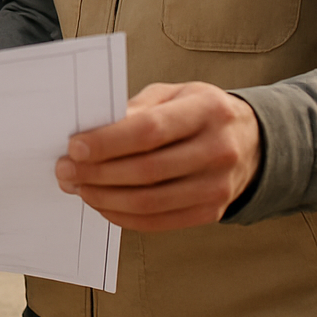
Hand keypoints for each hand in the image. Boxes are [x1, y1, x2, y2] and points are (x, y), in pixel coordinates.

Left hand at [55, 81, 260, 231]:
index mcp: (207, 111)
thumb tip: (92, 131)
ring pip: (150, 202)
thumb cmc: (200, 112)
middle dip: (97, 172)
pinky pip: (158, 222)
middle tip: (65, 170)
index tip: (74, 146)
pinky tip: (102, 203)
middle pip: (147, 170)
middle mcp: (217, 150)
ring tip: (78, 187)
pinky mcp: (211, 212)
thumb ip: (136, 109)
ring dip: (104, 198)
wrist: (251, 142)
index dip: (108, 141)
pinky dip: (123, 216)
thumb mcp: (174, 94)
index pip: (150, 130)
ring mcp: (217, 186)